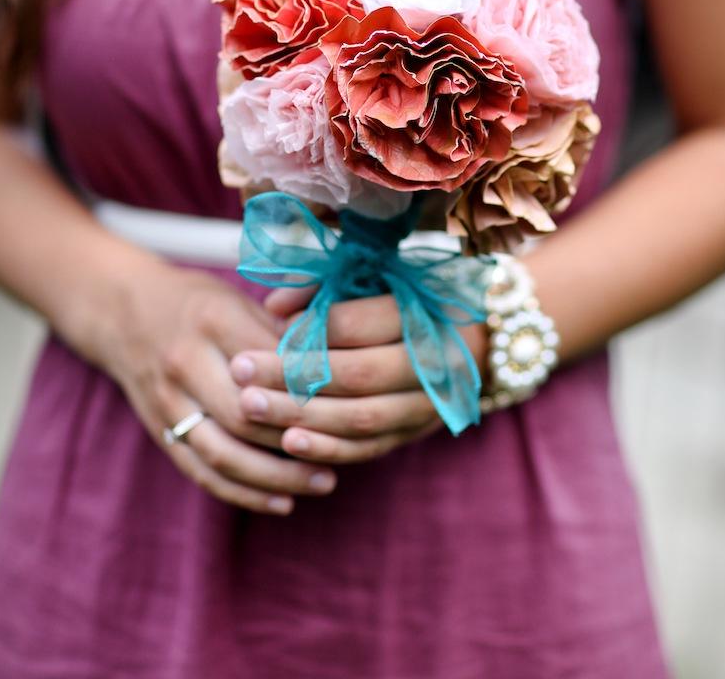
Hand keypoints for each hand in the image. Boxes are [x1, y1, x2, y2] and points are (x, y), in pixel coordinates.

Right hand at [102, 262, 337, 513]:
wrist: (122, 311)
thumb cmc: (197, 301)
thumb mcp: (237, 297)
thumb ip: (279, 327)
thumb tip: (333, 359)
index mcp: (213, 319)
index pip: (270, 363)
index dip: (310, 384)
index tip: (352, 400)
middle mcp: (186, 361)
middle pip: (246, 413)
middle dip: (298, 437)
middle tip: (346, 449)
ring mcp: (168, 401)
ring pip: (224, 452)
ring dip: (277, 476)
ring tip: (324, 482)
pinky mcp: (160, 431)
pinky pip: (202, 471)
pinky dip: (243, 493)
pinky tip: (282, 502)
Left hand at [228, 290, 488, 463]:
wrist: (485, 338)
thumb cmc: (418, 296)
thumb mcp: (383, 276)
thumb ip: (327, 286)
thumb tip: (273, 308)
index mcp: (426, 314)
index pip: (363, 325)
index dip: (313, 329)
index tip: (269, 327)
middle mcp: (433, 363)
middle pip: (356, 375)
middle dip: (292, 375)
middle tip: (239, 369)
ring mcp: (428, 405)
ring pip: (360, 418)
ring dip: (300, 416)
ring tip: (248, 406)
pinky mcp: (416, 432)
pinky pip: (370, 448)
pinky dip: (328, 449)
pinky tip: (287, 443)